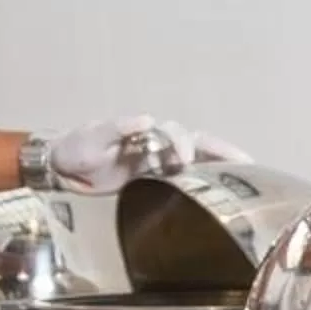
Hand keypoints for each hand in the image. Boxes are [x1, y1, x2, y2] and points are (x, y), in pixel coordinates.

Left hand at [50, 115, 250, 192]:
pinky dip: (206, 179)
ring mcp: (158, 160)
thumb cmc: (76, 148)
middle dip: (220, 150)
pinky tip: (224, 190)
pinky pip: (186, 176)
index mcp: (144, 131)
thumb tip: (147, 119)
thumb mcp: (92, 136)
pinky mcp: (156, 178)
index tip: (183, 158)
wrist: (62, 167)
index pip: (172, 132)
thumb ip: (117, 127)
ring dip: (220, 163)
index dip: (182, 142)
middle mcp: (157, 142)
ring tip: (248, 173)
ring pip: (197, 158)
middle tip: (245, 162)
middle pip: (196, 141)